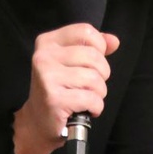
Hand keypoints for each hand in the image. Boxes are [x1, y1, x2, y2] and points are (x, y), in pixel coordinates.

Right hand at [12, 23, 120, 153]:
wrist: (38, 122)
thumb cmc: (59, 90)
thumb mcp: (73, 63)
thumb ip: (93, 48)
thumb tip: (114, 41)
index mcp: (48, 42)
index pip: (85, 31)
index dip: (99, 47)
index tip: (93, 62)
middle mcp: (44, 56)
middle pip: (94, 56)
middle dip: (101, 74)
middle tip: (90, 86)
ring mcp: (47, 77)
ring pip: (95, 79)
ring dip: (98, 93)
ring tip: (87, 98)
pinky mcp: (54, 98)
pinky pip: (92, 99)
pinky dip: (96, 107)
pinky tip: (86, 110)